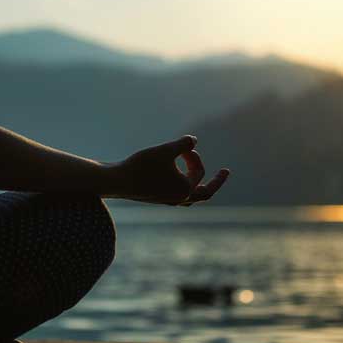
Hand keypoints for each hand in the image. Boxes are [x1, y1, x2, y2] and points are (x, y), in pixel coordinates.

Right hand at [113, 135, 229, 205]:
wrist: (116, 182)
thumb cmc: (141, 165)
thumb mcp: (165, 150)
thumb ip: (183, 144)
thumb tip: (194, 140)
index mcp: (185, 190)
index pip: (199, 171)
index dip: (193, 155)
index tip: (183, 147)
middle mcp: (179, 199)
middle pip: (204, 193)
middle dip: (216, 181)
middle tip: (226, 172)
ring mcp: (167, 201)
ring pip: (191, 199)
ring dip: (199, 187)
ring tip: (204, 182)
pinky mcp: (156, 199)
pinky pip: (178, 198)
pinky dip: (184, 188)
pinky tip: (179, 182)